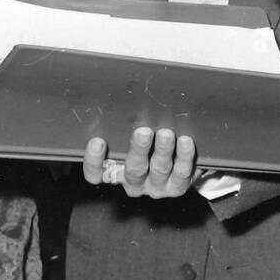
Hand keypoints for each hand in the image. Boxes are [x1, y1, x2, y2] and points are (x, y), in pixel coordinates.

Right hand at [83, 126, 198, 198]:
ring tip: (166, 134)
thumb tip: (118, 92)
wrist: (177, 162)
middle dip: (139, 150)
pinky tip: (186, 142)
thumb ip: (122, 123)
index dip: (93, 161)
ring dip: (163, 150)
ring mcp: (156, 186)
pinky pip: (182, 174)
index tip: (97, 141)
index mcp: (115, 171)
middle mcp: (134, 182)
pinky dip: (184, 157)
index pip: (96, 173)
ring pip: (159, 170)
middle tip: (143, 132)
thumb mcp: (128, 134)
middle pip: (133, 170)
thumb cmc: (146, 141)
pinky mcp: (177, 186)